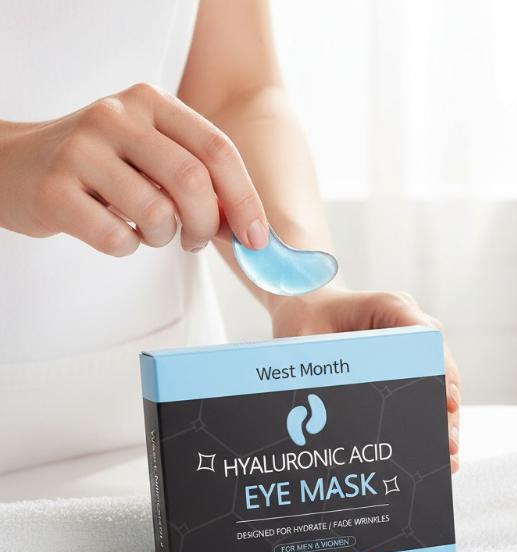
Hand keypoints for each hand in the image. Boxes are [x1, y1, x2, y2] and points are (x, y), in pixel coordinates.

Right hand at [0, 83, 267, 254]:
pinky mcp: (54, 190)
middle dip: (207, 225)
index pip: (218, 149)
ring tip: (150, 231)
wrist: (17, 165)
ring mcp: (80, 150)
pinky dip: (128, 247)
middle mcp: (115, 116)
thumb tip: (251, 231)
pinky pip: (118, 238)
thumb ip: (200, 180)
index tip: (257, 239)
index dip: (245, 200)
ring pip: (158, 214)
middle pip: (193, 181)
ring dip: (164, 238)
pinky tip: (115, 231)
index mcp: (151, 102)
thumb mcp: (153, 154)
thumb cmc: (103, 168)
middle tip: (196, 241)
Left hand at [269, 286, 461, 472]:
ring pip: (440, 382)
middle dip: (447, 407)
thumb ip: (317, 366)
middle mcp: (410, 324)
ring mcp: (413, 345)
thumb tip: (322, 412)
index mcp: (390, 307)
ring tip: (448, 457)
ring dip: (444, 419)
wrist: (307, 307)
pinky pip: (426, 389)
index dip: (440, 372)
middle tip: (449, 444)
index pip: (427, 338)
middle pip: (441, 366)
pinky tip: (434, 450)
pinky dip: (430, 418)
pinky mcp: (409, 362)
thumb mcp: (304, 339)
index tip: (447, 403)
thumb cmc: (306, 317)